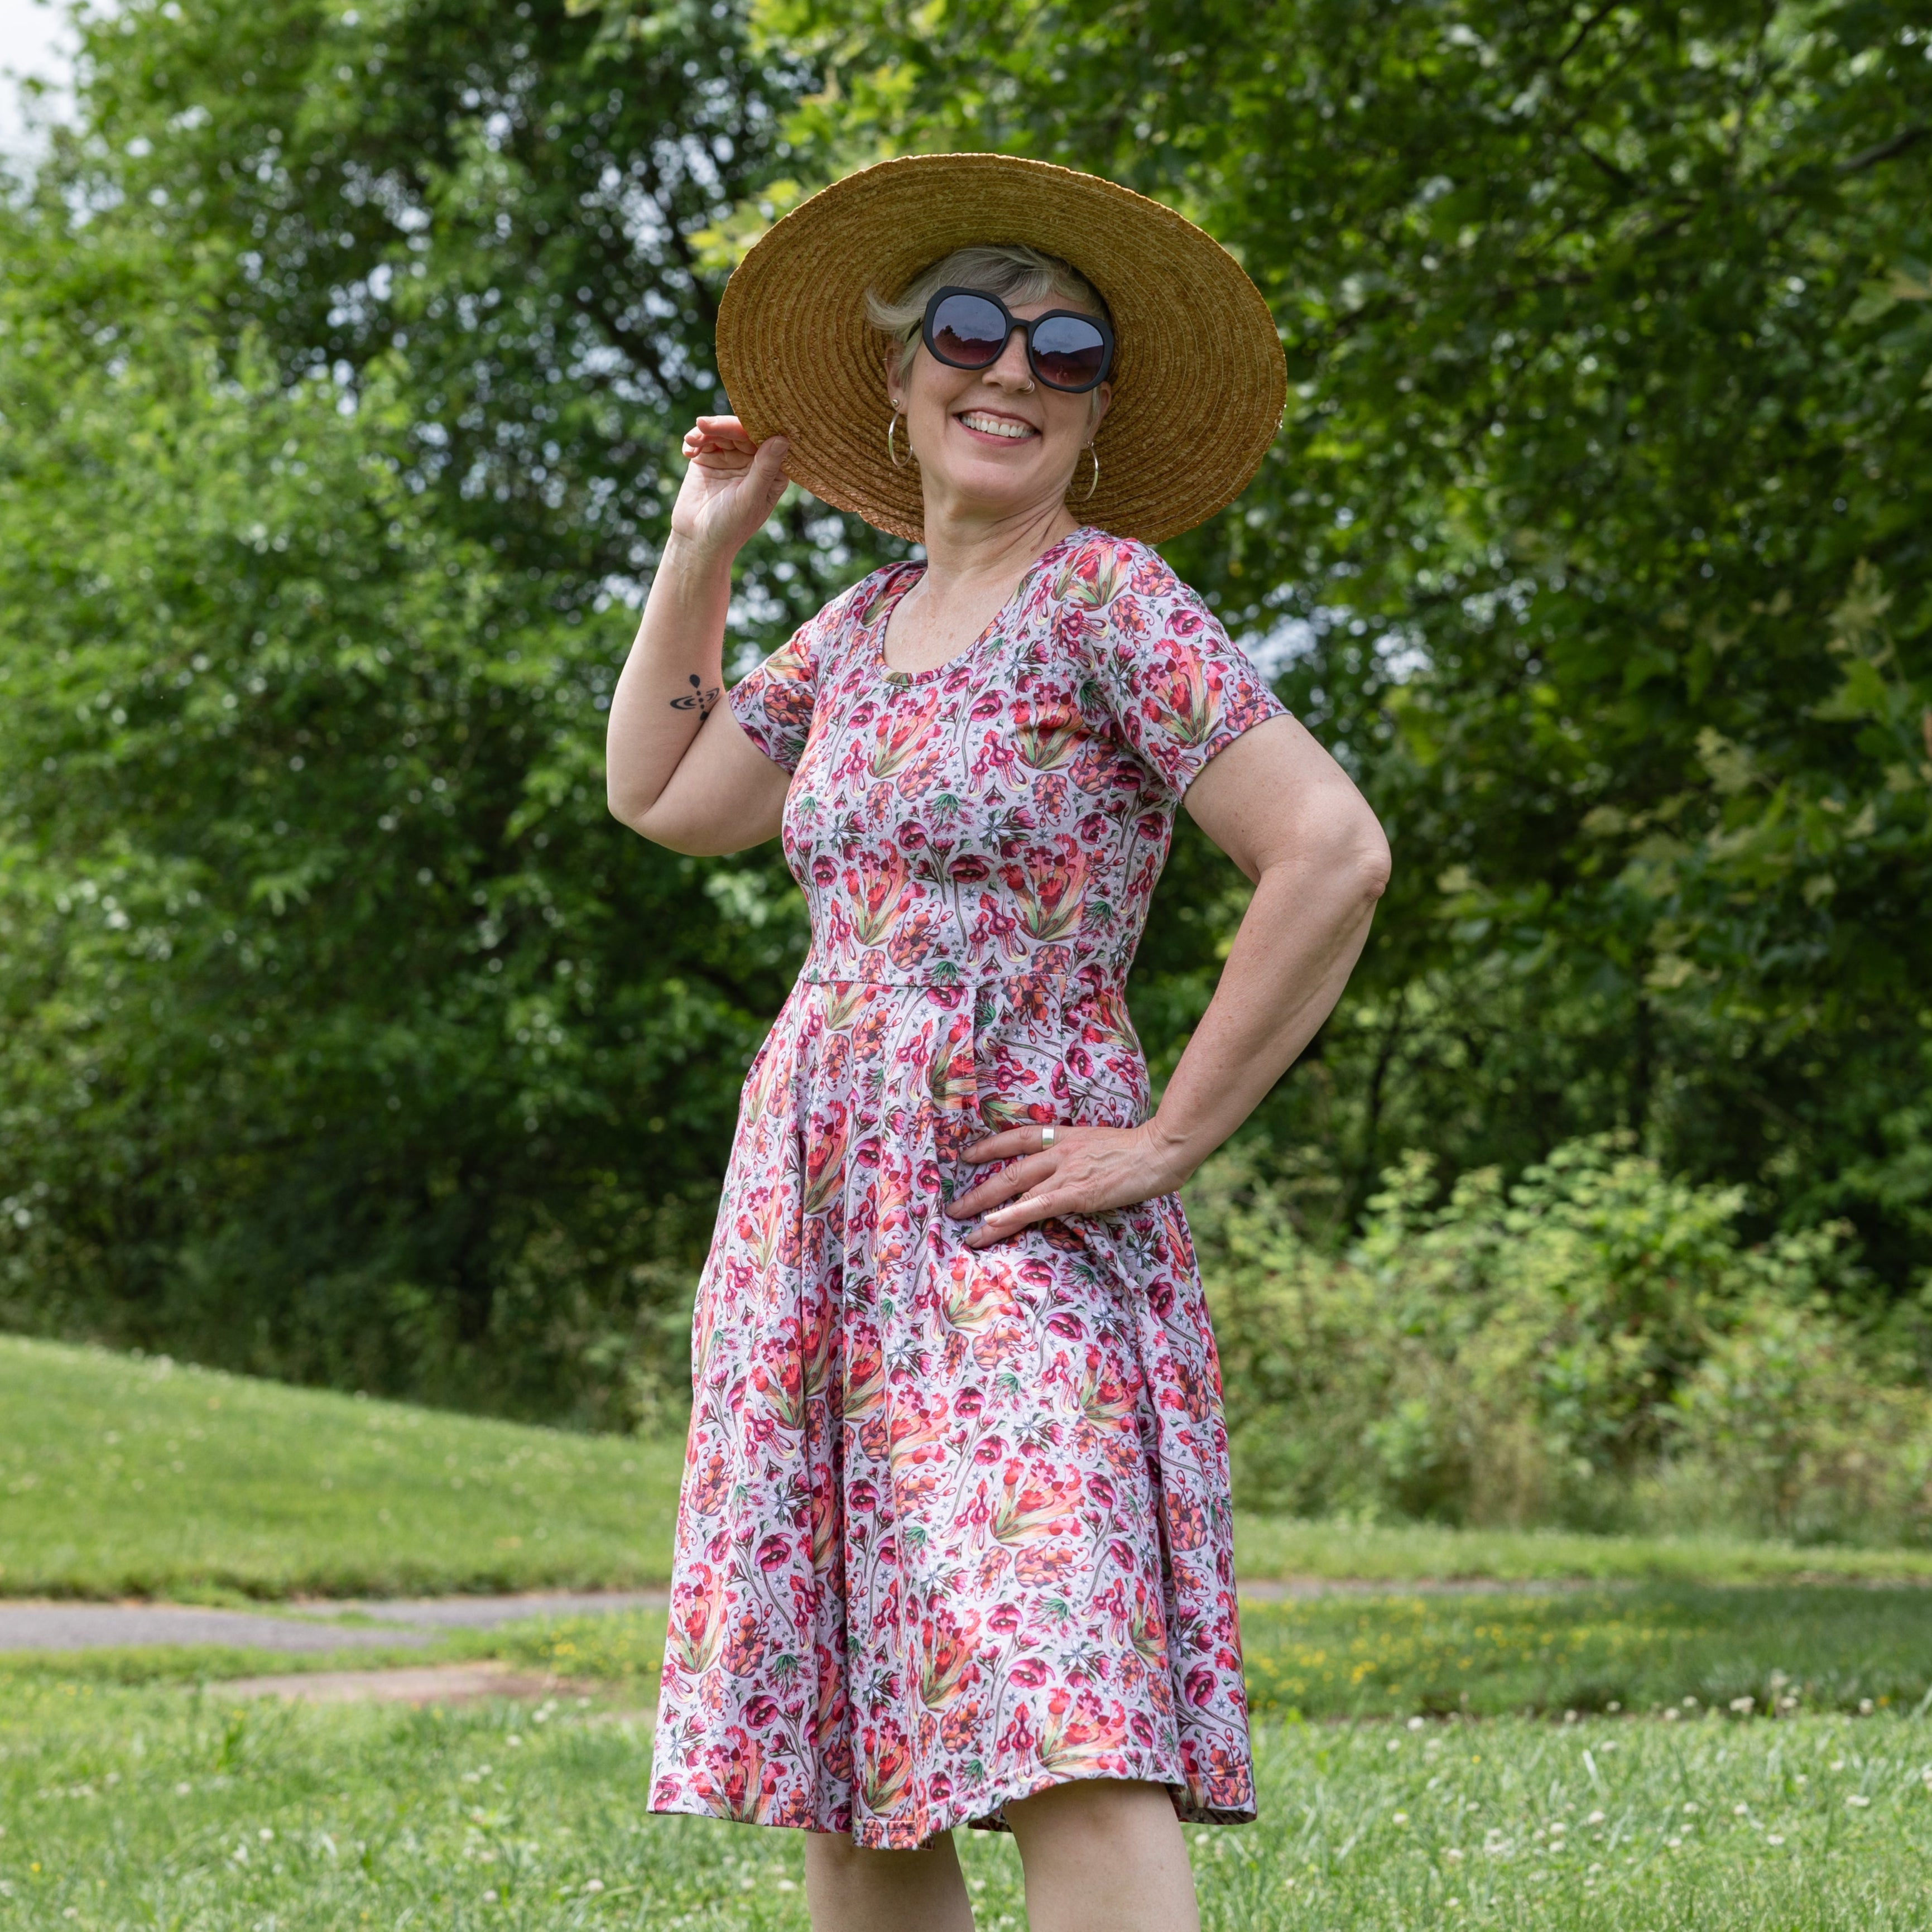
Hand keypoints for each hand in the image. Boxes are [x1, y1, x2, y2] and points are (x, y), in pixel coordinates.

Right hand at [670, 416, 790, 562]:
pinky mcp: (708, 459)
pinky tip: (688, 451)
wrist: (697, 541)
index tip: (738, 422)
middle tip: (703, 425)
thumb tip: (782, 439)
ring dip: (706, 432)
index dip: (754, 426)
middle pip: (742, 431)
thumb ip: (764, 469)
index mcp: (773, 471)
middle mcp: (754, 461)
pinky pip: (703, 440)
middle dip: (723, 426)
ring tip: (693, 442)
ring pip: (722, 432)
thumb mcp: (750, 498)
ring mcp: (731, 458)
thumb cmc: (730, 527)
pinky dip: (694, 440)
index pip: (767, 439)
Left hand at [946, 1120, 1190, 1249]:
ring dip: (988, 1211)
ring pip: (1017, 1191)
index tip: (966, 1156)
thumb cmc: (1142, 1150)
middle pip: (1009, 1169)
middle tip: (955, 1207)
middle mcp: (1060, 1152)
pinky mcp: (1078, 1193)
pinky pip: (1038, 1205)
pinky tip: (993, 1225)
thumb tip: (1076, 1169)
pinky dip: (1013, 1215)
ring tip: (967, 1230)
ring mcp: (1067, 1172)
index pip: (1019, 1137)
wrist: (1161, 1149)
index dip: (990, 1147)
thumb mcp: (1104, 1144)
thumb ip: (1084, 1156)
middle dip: (979, 1190)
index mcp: (1067, 1138)